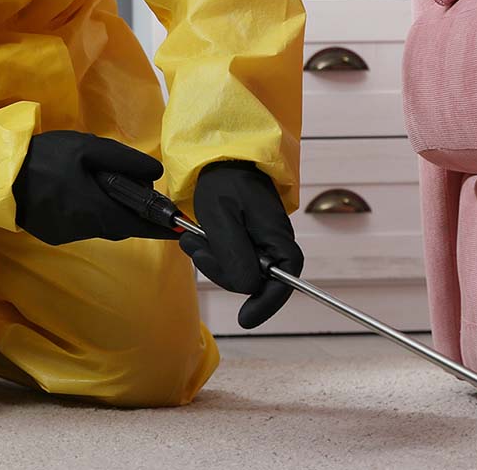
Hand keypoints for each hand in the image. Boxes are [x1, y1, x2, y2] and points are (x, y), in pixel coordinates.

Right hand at [13, 131, 180, 245]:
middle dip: (133, 211)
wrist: (0, 175)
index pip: (139, 225)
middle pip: (120, 225)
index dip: (161, 227)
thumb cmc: (46, 158)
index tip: (179, 228)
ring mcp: (67, 235)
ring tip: (103, 184)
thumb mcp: (88, 148)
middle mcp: (85, 229)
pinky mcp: (52, 234)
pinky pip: (81, 226)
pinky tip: (79, 192)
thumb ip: (125, 160)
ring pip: (100, 226)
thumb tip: (156, 173)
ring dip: (109, 210)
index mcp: (98, 210)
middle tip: (136, 189)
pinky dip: (89, 212)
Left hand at [180, 160, 303, 328]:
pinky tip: (198, 238)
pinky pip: (232, 258)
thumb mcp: (222, 217)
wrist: (219, 156)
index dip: (267, 303)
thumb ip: (235, 253)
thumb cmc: (223, 181)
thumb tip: (249, 287)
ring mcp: (260, 240)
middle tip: (195, 247)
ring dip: (212, 260)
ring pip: (239, 271)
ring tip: (192, 237)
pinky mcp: (247, 238)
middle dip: (222, 271)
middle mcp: (273, 242)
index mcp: (276, 235)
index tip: (245, 319)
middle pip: (255, 280)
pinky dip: (213, 253)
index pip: (284, 280)